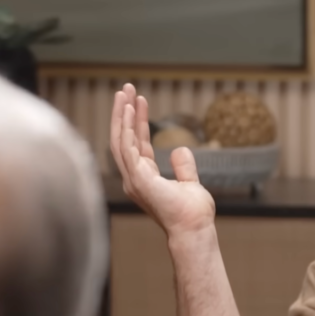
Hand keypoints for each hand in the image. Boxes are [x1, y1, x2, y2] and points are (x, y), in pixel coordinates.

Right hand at [109, 84, 215, 234]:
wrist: (194, 228)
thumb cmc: (193, 213)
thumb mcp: (190, 183)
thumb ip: (184, 167)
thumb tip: (180, 149)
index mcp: (143, 178)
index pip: (136, 143)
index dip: (137, 121)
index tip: (138, 100)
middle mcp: (133, 177)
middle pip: (123, 138)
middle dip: (123, 112)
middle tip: (125, 88)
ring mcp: (133, 178)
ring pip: (120, 139)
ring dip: (121, 114)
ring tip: (124, 91)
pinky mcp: (137, 178)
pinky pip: (126, 147)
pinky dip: (125, 127)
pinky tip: (128, 109)